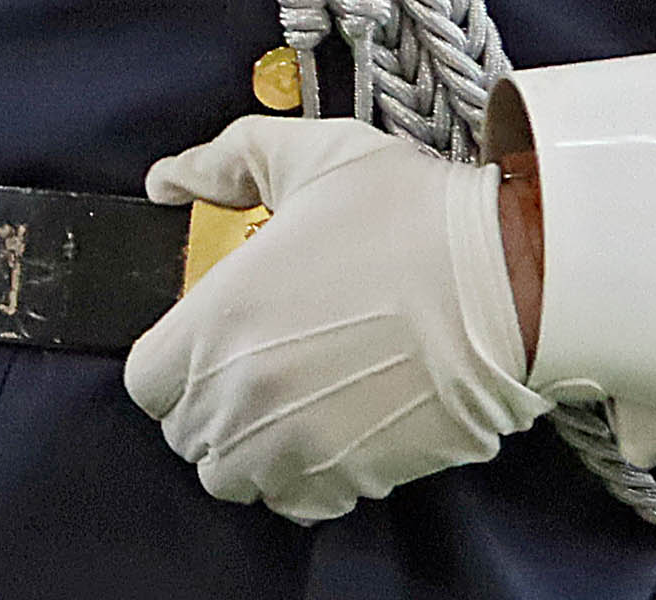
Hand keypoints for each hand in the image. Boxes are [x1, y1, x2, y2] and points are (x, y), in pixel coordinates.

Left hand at [123, 116, 548, 522]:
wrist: (509, 279)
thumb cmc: (410, 213)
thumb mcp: (315, 155)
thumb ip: (228, 160)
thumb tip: (167, 179)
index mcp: (221, 322)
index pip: (146, 381)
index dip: (171, 359)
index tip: (207, 338)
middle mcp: (245, 398)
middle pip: (187, 434)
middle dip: (210, 402)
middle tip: (255, 360)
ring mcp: (297, 446)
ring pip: (236, 476)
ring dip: (250, 446)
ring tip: (291, 401)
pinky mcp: (352, 477)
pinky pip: (295, 501)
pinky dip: (302, 476)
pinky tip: (331, 428)